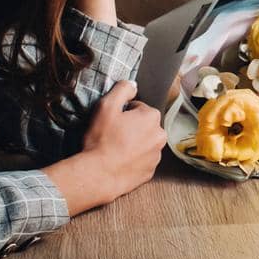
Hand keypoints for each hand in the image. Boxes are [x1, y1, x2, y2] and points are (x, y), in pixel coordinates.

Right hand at [42, 79, 165, 214]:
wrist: (99, 175)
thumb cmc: (102, 140)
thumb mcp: (106, 106)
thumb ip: (122, 89)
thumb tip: (133, 84)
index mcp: (152, 117)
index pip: (138, 107)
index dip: (122, 113)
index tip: (112, 121)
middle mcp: (160, 136)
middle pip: (143, 125)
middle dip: (130, 128)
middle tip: (112, 135)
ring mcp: (156, 156)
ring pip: (144, 143)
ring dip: (133, 144)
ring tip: (114, 150)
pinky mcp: (150, 172)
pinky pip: (142, 161)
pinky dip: (133, 160)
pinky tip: (119, 161)